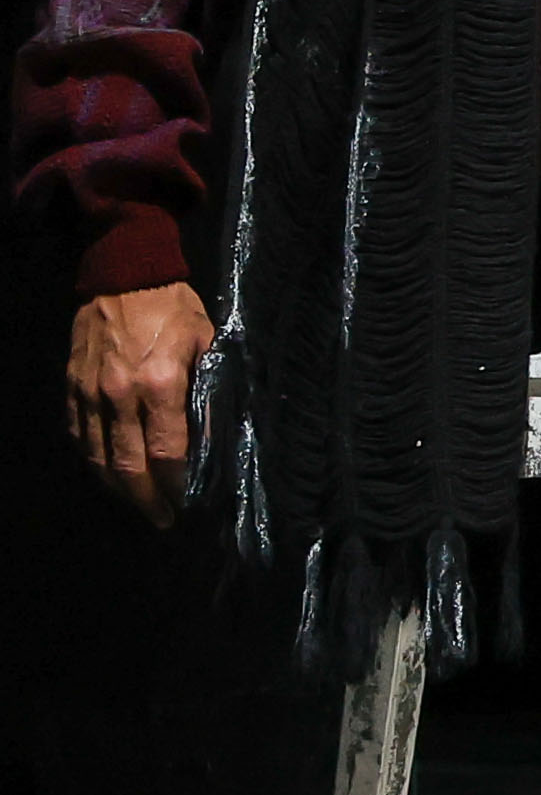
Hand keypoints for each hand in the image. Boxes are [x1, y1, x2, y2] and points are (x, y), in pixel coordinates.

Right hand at [65, 281, 209, 528]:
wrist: (122, 275)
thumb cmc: (174, 308)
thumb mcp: (207, 343)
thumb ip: (209, 389)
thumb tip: (214, 434)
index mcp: (160, 384)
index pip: (167, 452)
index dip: (176, 484)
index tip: (185, 501)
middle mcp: (120, 395)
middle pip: (129, 466)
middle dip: (146, 499)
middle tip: (161, 519)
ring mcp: (90, 394)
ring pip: (98, 458)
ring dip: (117, 488)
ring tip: (137, 504)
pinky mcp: (71, 389)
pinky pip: (78, 436)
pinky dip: (92, 460)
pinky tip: (108, 472)